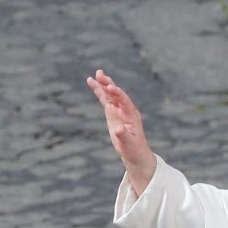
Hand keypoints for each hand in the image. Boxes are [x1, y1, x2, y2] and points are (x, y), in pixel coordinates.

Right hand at [86, 69, 155, 194]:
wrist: (135, 152)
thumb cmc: (133, 149)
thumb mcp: (129, 144)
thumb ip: (124, 135)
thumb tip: (118, 129)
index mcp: (131, 115)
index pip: (124, 101)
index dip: (118, 94)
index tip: (110, 88)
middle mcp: (125, 110)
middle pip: (116, 94)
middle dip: (108, 84)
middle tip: (100, 74)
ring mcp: (119, 111)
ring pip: (110, 95)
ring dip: (103, 85)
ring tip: (95, 75)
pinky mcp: (112, 113)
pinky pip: (105, 100)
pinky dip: (100, 92)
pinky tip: (93, 83)